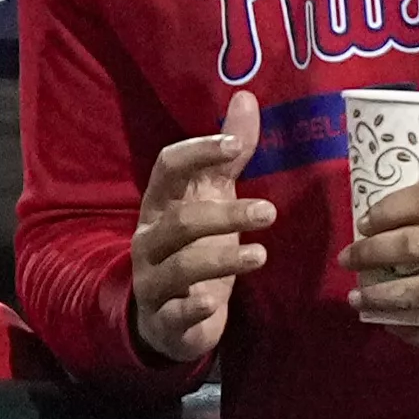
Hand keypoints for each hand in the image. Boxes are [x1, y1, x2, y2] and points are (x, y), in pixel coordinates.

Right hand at [129, 90, 268, 371]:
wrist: (167, 320)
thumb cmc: (192, 249)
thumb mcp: (209, 199)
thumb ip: (228, 156)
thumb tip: (245, 97)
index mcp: (159, 204)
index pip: (167, 168)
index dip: (197, 153)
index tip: (234, 146)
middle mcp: (149, 240)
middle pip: (180, 221)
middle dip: (224, 215)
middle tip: (269, 212)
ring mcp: (153, 281)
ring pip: (181, 266)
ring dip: (220, 259)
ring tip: (261, 256)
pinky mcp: (164, 319)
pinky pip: (173, 313)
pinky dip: (191, 308)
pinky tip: (213, 303)